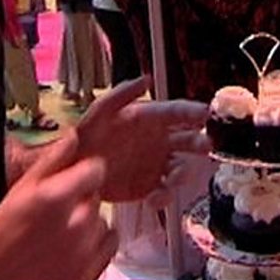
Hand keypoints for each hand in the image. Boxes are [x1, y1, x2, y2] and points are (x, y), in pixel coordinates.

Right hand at [0, 134, 115, 279]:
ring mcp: (87, 251)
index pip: (96, 169)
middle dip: (79, 199)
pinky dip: (95, 243)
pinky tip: (71, 248)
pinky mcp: (92, 271)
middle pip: (95, 196)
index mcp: (57, 198)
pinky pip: (108, 245)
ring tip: (59, 233)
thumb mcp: (20, 191)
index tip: (73, 178)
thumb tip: (72, 135)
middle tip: (54, 212)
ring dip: (87, 222)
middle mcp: (78, 224)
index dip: (84, 171)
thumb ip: (51, 161)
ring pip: (102, 220)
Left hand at [76, 76, 209, 202]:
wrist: (73, 171)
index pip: (177, 112)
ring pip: (182, 168)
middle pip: (189, 140)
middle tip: (204, 145)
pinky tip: (153, 199)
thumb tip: (146, 79)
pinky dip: (165, 197)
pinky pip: (167, 192)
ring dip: (182, 174)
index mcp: (149, 119)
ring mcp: (157, 164)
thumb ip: (122, 93)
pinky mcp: (150, 186)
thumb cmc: (86, 137)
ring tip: (170, 181)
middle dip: (200, 142)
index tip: (206, 113)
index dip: (193, 112)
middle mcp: (158, 140)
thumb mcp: (101, 111)